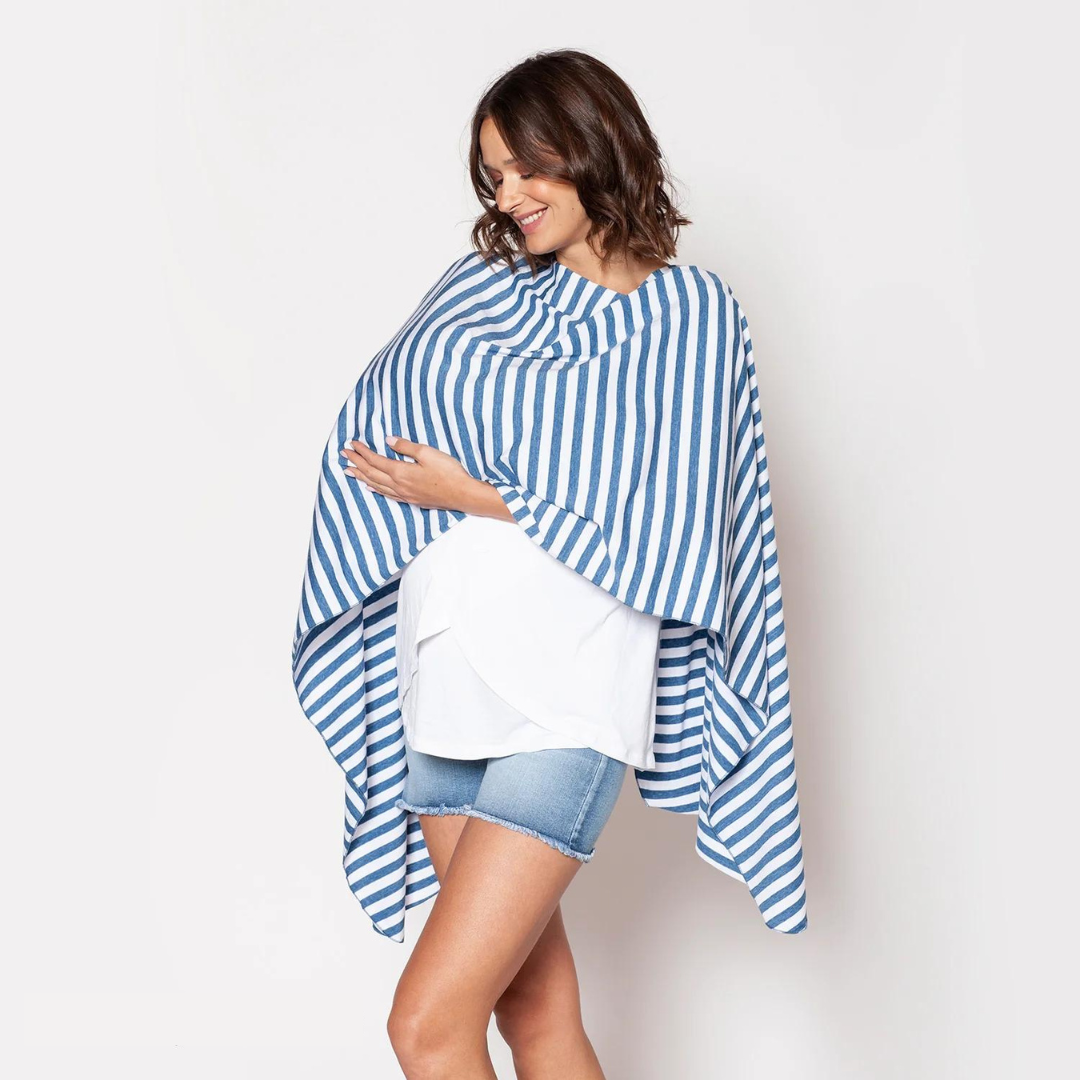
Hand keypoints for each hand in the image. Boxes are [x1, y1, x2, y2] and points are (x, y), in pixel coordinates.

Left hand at [340, 434, 501, 515]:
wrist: (463, 494)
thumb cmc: (448, 473)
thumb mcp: (427, 453)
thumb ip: (405, 447)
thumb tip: (388, 441)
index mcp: (401, 472)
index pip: (375, 461)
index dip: (362, 452)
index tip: (351, 444)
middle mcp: (398, 485)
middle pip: (371, 473)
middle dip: (356, 463)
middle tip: (343, 455)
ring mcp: (404, 495)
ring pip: (376, 485)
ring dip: (361, 476)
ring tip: (349, 471)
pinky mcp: (411, 500)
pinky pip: (386, 494)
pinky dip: (375, 488)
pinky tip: (370, 487)